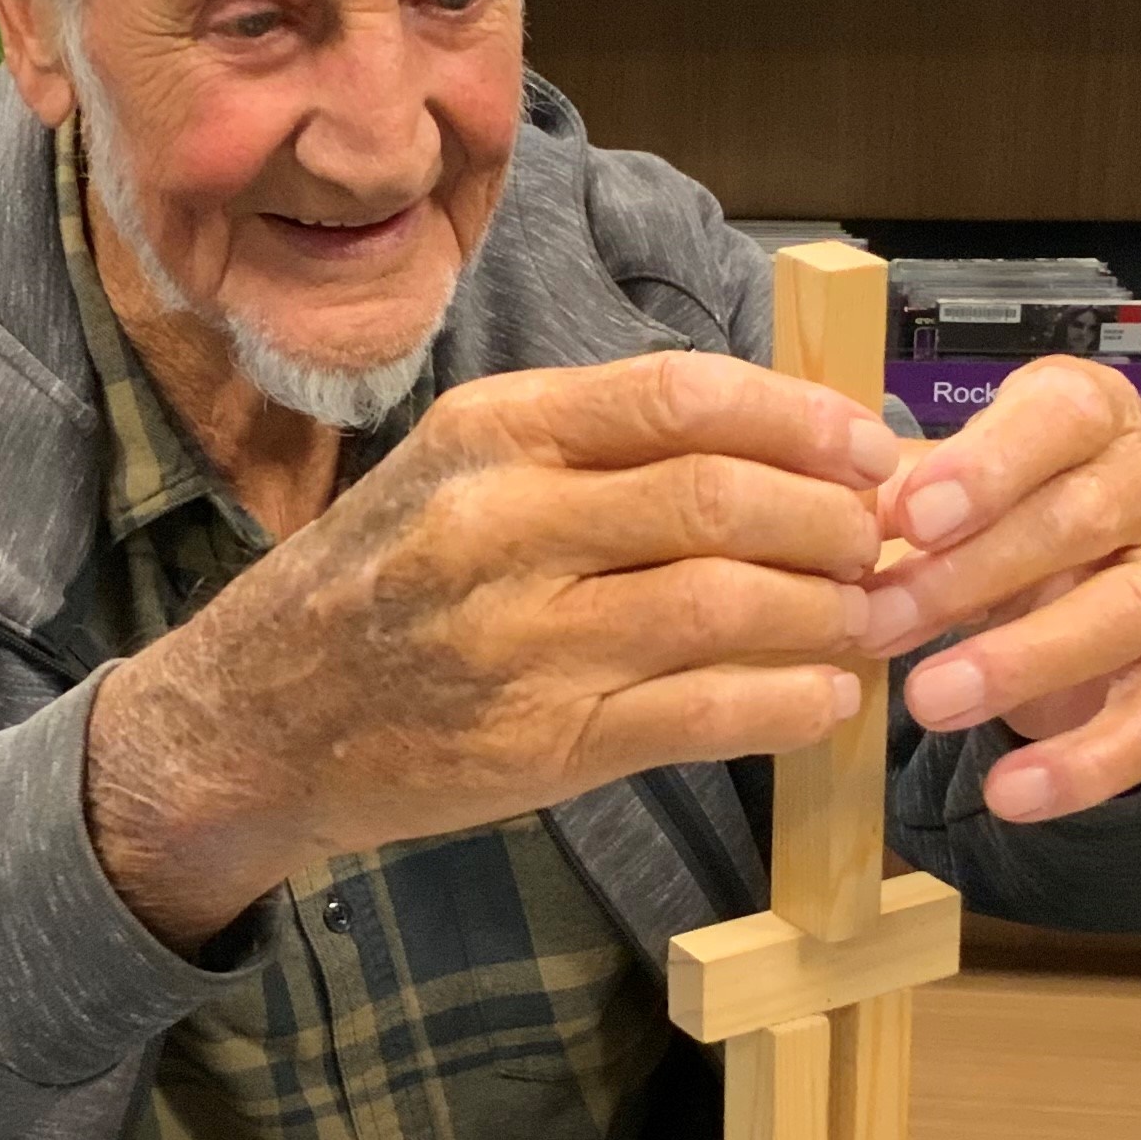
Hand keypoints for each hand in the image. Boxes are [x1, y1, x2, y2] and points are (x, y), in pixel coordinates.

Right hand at [84, 352, 897, 949]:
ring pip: (729, 601)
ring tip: (871, 617)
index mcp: (493, 434)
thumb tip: (778, 437)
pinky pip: (705, 711)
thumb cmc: (378, 588)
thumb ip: (594, 449)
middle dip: (836, 517)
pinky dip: (790, 702)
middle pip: (721, 494)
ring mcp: (522, 639)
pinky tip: (824, 697)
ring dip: (829, 610)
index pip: (681, 395)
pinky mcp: (541, 744)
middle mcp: (503, 524)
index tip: (872, 444)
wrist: (252, 721)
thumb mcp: (458, 472)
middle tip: (888, 538)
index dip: (803, 417)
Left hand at [862, 356, 1140, 824]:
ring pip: (1122, 614)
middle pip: (1082, 521)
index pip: (1064, 418)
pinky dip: (1084, 765)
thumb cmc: (987, 513)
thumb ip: (896, 496)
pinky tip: (1008, 795)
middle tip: (876, 622)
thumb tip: (836, 524)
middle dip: (971, 575)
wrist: (1065, 584)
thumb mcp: (938, 488)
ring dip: (1019, 661)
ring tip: (928, 701)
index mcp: (1096, 414)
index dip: (989, 467)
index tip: (911, 520)